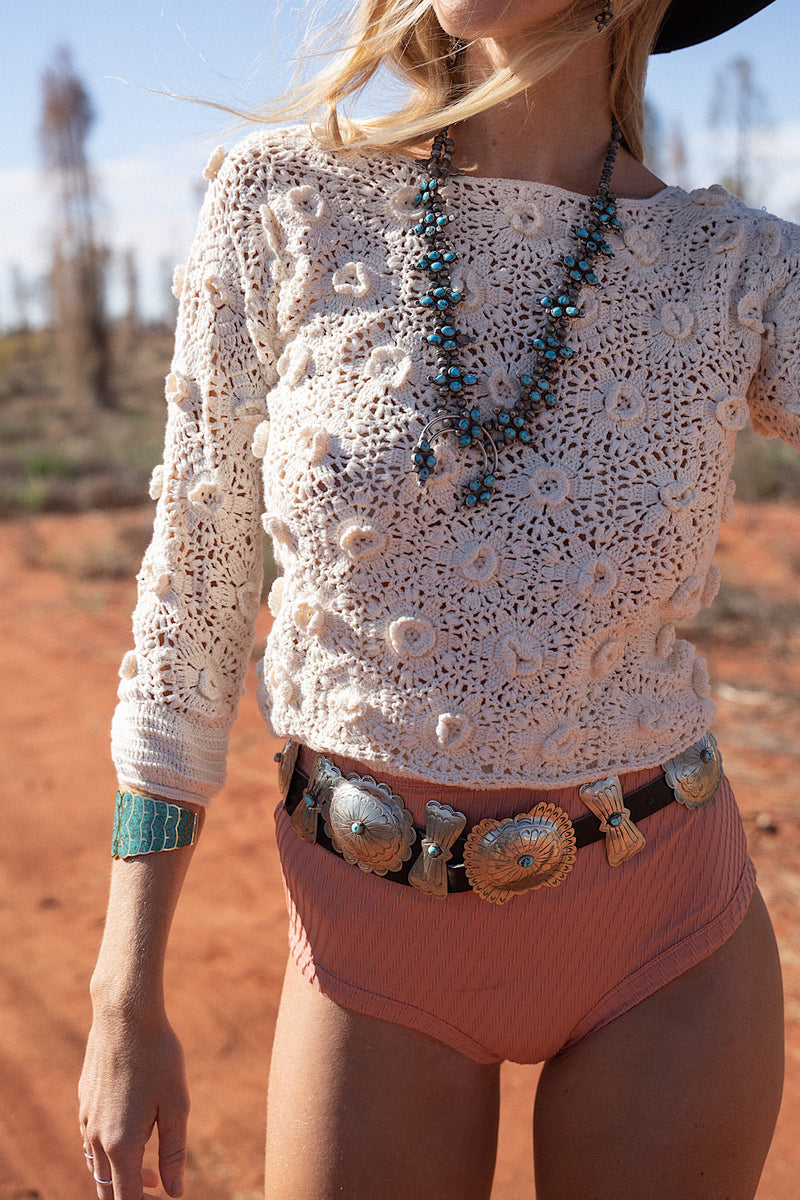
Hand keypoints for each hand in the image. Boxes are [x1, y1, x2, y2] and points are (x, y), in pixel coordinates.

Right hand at [79, 1008, 188, 1198]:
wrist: (125, 1014)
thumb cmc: (158, 1056)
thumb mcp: (176, 1105)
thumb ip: (174, 1153)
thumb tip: (175, 1191)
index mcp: (121, 1145)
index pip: (127, 1199)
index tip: (165, 1199)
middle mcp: (96, 1138)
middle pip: (106, 1188)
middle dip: (133, 1193)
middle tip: (160, 1187)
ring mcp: (86, 1118)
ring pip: (96, 1165)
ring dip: (121, 1173)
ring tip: (150, 1165)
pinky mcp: (84, 1100)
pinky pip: (91, 1139)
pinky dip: (109, 1150)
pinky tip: (131, 1132)